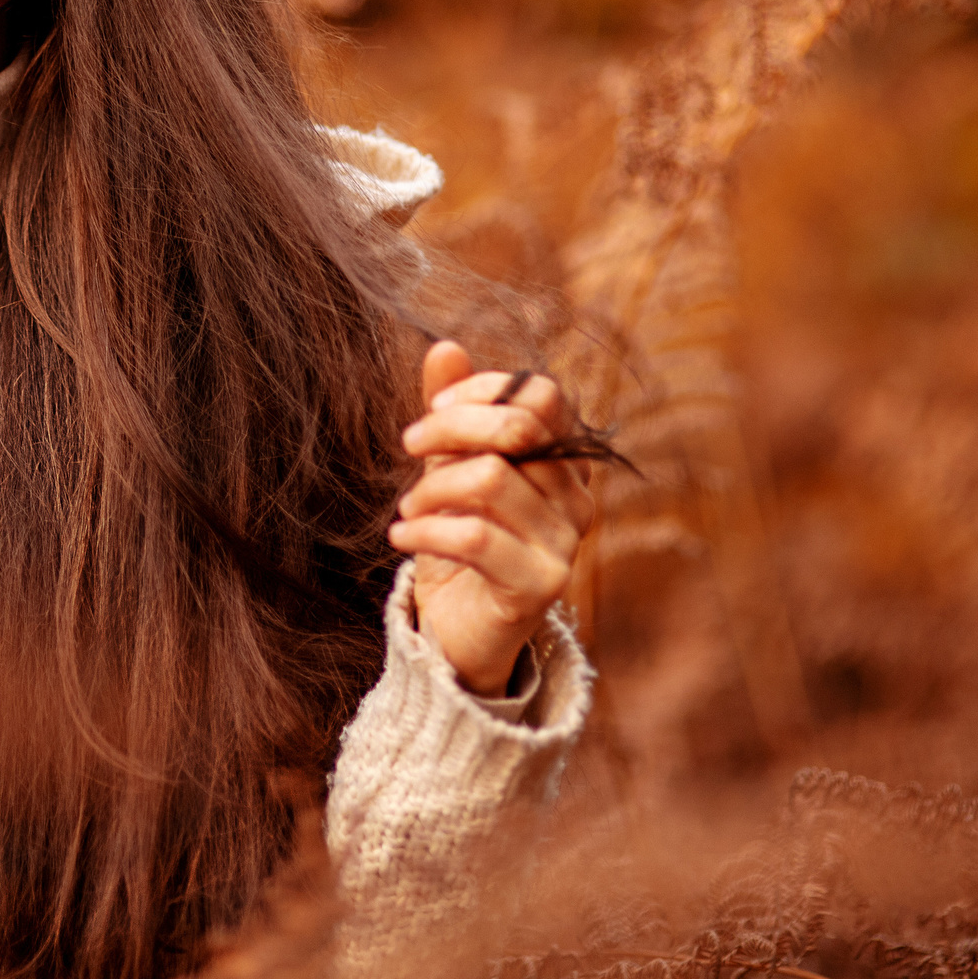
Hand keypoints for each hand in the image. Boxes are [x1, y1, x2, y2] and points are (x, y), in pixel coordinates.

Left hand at [389, 340, 597, 696]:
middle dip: (451, 428)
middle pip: (518, 429)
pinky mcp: (541, 585)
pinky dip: (425, 530)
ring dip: (430, 489)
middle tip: (409, 446)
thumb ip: (451, 414)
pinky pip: (475, 537)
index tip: (434, 409)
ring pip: (491, 480)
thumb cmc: (458, 541)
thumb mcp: (447, 468)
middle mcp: (577, 498)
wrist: (458, 631)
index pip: (541, 395)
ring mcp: (565, 543)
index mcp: (563, 461)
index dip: (484, 390)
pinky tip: (400, 537)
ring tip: (406, 509)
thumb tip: (445, 348)